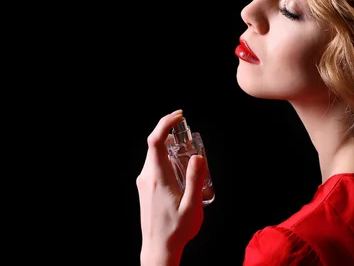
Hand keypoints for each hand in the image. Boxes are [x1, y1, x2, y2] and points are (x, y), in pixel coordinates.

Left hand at [136, 110, 207, 265]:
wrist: (158, 250)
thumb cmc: (176, 230)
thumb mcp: (192, 205)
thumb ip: (195, 179)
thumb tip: (197, 156)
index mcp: (158, 178)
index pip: (155, 141)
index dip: (165, 123)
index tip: (179, 116)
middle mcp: (147, 177)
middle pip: (155, 145)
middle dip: (171, 134)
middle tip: (189, 134)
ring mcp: (145, 183)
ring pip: (155, 155)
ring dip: (170, 148)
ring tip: (189, 154)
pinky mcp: (146, 188)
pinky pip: (155, 165)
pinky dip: (167, 158)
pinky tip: (181, 170)